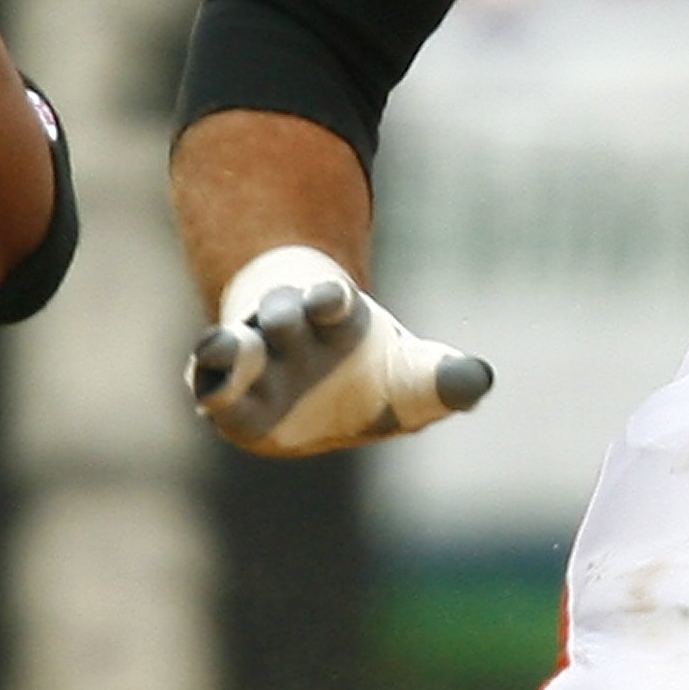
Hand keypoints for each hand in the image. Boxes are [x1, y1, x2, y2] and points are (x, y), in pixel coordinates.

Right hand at [188, 243, 491, 455]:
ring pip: (237, 343)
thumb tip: (481, 381)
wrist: (316, 393)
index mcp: (336, 321)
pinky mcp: (224, 393)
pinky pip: (207, 380)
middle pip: (281, 313)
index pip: (329, 301)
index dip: (329, 296)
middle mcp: (289, 331)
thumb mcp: (412, 383)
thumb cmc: (371, 381)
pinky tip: (207, 390)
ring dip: (238, 345)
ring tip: (238, 348)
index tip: (335, 296)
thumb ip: (444, 383)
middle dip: (284, 313)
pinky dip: (208, 378)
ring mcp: (252, 361)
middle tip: (288, 316)